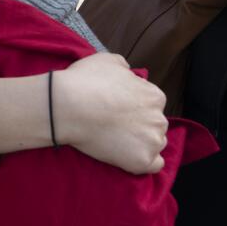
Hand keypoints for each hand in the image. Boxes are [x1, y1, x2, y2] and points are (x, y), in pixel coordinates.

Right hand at [55, 53, 167, 174]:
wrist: (68, 107)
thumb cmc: (84, 82)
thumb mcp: (107, 60)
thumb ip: (125, 68)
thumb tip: (129, 72)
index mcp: (154, 96)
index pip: (152, 105)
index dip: (134, 109)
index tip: (117, 112)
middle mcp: (159, 118)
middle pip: (155, 125)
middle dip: (139, 126)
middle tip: (113, 126)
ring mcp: (152, 140)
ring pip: (155, 144)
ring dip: (140, 143)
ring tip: (115, 141)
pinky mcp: (142, 160)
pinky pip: (154, 165)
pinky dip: (144, 161)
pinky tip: (127, 156)